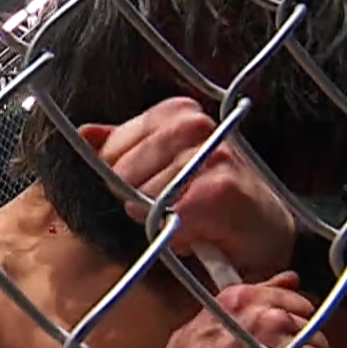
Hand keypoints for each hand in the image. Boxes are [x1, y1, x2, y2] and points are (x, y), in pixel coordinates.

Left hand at [82, 97, 295, 281]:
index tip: (145, 186)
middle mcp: (197, 124)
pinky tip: (196, 233)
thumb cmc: (208, 195)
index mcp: (178, 112)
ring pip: (146, 197)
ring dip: (159, 220)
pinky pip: (171, 218)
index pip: (114, 145)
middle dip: (136, 198)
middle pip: (124, 170)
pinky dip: (178, 235)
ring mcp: (212, 154)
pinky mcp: (223, 189)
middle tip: (167, 207)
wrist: (262, 229)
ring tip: (185, 218)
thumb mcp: (162, 163)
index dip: (120, 175)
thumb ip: (123, 146)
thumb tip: (84, 133)